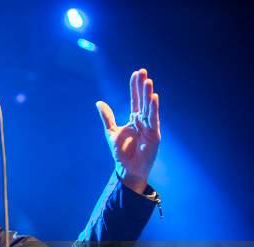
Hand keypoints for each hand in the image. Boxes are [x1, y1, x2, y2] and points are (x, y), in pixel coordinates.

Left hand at [95, 68, 160, 192]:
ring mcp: (149, 127)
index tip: (136, 73)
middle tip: (143, 72)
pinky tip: (153, 98)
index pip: (135, 99)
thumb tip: (99, 102)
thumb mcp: (111, 132)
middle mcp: (143, 120)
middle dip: (143, 86)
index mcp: (134, 119)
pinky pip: (153, 120)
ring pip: (149, 107)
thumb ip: (107, 117)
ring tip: (148, 81)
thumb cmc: (121, 152)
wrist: (127, 168)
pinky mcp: (154, 135)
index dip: (135, 87)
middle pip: (143, 100)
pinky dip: (153, 109)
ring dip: (148, 94)